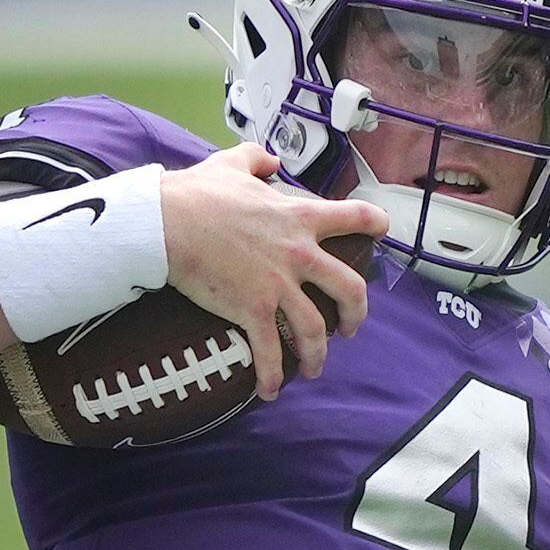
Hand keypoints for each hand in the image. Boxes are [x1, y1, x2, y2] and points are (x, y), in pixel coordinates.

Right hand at [159, 145, 386, 396]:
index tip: (384, 232)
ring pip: (316, 330)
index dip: (375, 224)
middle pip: (351, 289)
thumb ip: (257, 159)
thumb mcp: (232, 163)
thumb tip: (271, 159)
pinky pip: (270, 352)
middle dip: (357, 314)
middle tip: (350, 327)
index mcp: (299, 218)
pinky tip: (270, 390)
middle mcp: (299, 254)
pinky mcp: (253, 310)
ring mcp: (278, 286)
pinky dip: (272, 375)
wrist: (165, 224)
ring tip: (313, 367)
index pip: (355, 216)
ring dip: (318, 354)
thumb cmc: (195, 194)